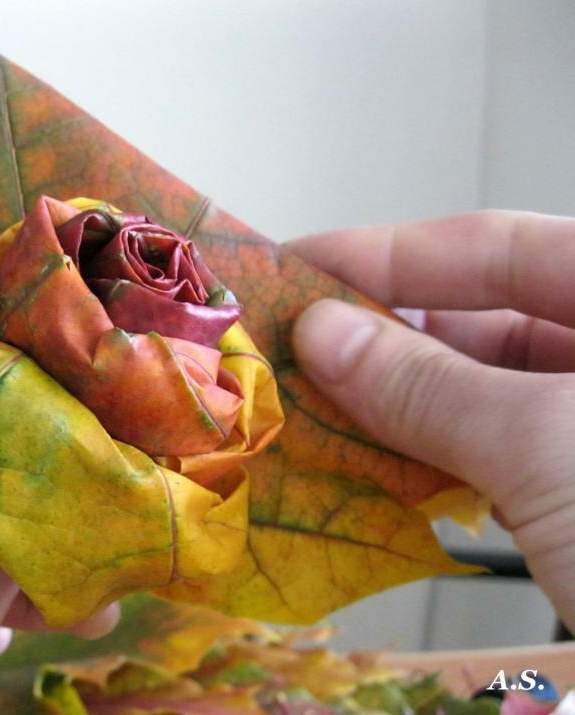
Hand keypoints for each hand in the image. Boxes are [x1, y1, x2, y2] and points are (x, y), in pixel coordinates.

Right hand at [289, 210, 574, 631]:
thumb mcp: (550, 448)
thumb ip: (429, 385)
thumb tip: (322, 332)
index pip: (504, 247)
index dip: (390, 250)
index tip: (298, 265)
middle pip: (487, 317)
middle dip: (381, 331)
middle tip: (289, 344)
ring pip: (480, 392)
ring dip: (390, 399)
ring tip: (309, 401)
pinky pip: (487, 454)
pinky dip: (422, 455)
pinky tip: (362, 459)